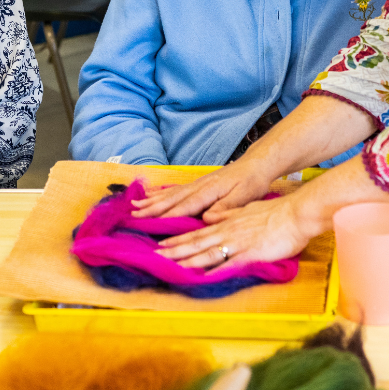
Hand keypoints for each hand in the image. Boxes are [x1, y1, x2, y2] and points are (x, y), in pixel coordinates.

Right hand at [132, 158, 277, 222]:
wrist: (255, 165)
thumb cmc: (251, 183)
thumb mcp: (244, 197)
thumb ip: (226, 208)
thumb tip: (207, 218)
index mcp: (209, 191)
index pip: (184, 207)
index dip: (166, 216)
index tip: (149, 224)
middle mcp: (198, 186)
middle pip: (171, 199)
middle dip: (151, 208)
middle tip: (132, 215)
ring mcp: (196, 184)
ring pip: (170, 194)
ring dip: (151, 201)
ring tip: (134, 206)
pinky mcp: (197, 184)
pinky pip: (175, 189)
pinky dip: (160, 193)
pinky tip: (150, 195)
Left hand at [155, 192, 321, 269]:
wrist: (297, 214)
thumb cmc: (276, 213)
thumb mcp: (247, 209)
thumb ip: (229, 214)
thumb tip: (212, 217)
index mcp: (227, 223)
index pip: (198, 232)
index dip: (179, 239)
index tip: (162, 245)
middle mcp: (228, 231)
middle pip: (197, 242)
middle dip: (175, 250)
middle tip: (156, 256)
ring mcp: (238, 242)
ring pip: (208, 252)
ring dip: (189, 260)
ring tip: (172, 267)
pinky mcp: (251, 253)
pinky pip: (230, 263)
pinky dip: (215, 270)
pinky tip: (203, 277)